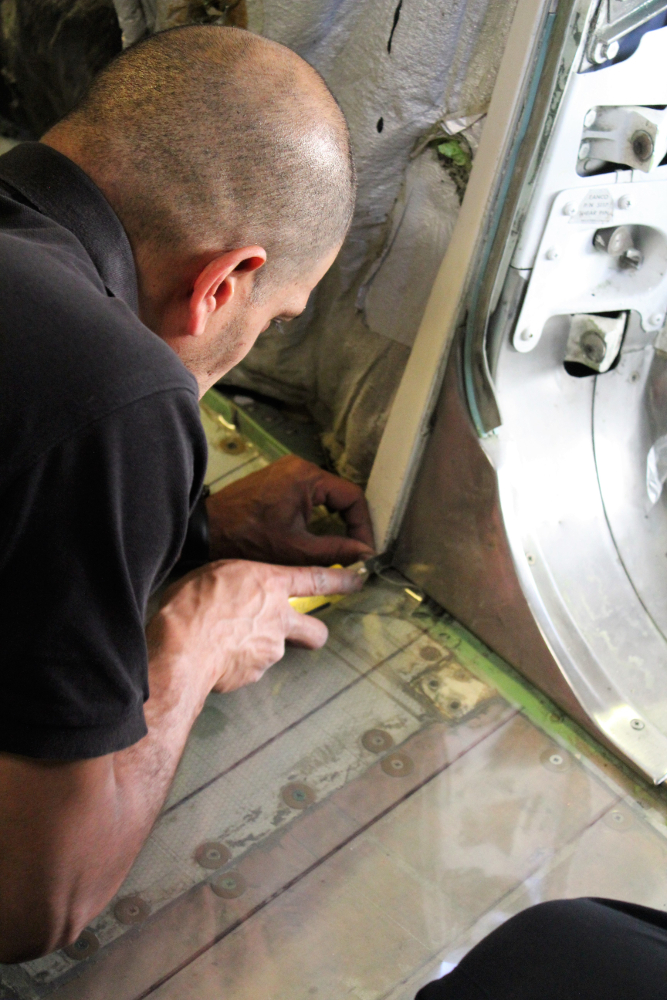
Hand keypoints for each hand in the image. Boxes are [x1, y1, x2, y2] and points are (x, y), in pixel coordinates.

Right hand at [148, 559, 362, 693]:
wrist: (183, 651)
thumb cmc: (191, 606)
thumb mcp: (213, 573)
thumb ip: (236, 581)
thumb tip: (234, 589)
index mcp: (270, 585)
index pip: (318, 579)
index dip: (342, 580)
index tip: (358, 580)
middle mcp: (279, 618)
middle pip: (316, 631)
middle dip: (313, 633)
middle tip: (297, 633)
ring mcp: (271, 649)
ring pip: (276, 650)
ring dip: (259, 648)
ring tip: (226, 642)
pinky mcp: (256, 674)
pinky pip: (252, 668)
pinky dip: (239, 664)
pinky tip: (217, 657)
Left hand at [206, 455, 374, 565]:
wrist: (207, 531)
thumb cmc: (246, 538)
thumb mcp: (297, 549)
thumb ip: (336, 551)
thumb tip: (364, 555)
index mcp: (307, 477)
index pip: (352, 497)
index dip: (363, 526)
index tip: (365, 550)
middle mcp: (299, 468)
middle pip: (341, 496)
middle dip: (351, 526)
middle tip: (357, 552)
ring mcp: (287, 473)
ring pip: (327, 498)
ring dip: (335, 523)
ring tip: (341, 549)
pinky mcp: (278, 482)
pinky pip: (310, 497)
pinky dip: (319, 518)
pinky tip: (320, 539)